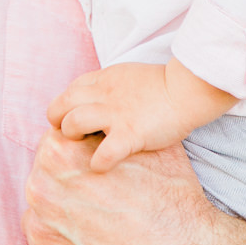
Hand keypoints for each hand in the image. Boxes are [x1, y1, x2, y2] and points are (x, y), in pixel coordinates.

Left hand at [23, 128, 245, 244]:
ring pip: (43, 216)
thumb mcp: (144, 144)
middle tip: (99, 200)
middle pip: (45, 181)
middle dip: (67, 187)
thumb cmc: (171, 198)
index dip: (76, 156)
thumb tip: (100, 119)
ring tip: (99, 225)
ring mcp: (40, 231)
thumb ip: (109, 130)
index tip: (93, 170)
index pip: (53, 146)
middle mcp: (40, 191)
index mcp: (58, 154)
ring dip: (63, 218)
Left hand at [48, 60, 235, 171]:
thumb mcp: (127, 76)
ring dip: (72, 137)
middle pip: (61, 104)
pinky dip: (98, 163)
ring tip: (82, 147)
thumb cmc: (164, 86)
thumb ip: (108, 88)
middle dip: (57, 121)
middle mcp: (103, 94)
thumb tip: (96, 103)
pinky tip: (101, 168)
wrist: (188, 90)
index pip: (69, 91)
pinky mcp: (130, 133)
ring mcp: (115, 113)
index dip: (65, 107)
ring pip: (74, 122)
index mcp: (103, 80)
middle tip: (67, 136)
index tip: (69, 120)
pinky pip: (104, 152)